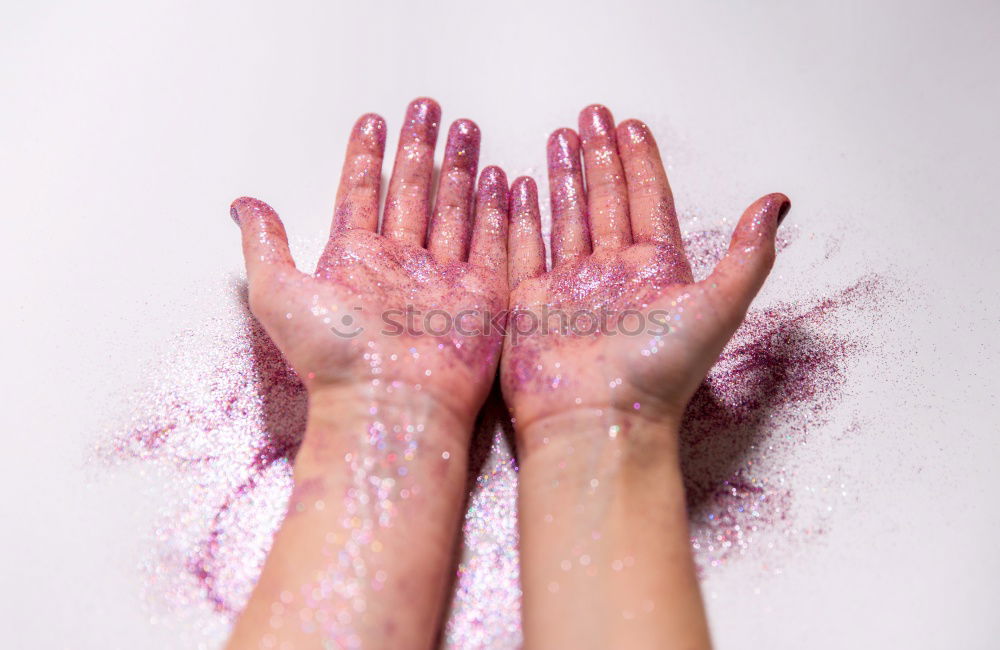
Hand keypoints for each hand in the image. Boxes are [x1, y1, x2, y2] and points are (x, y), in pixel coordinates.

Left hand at [227, 99, 509, 649]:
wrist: (391, 402)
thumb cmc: (333, 359)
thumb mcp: (278, 293)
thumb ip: (265, 244)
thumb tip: (242, 203)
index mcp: (354, 261)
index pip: (361, 194)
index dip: (365, 157)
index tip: (372, 122)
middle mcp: (400, 264)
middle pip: (411, 192)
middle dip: (418, 148)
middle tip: (426, 108)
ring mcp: (443, 278)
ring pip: (452, 208)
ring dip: (459, 168)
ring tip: (466, 129)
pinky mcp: (482, 295)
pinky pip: (492, 241)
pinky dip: (497, 209)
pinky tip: (500, 177)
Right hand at [502, 104, 787, 649]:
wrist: (598, 425)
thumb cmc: (659, 374)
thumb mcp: (716, 307)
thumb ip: (746, 254)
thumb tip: (778, 202)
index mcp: (656, 271)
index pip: (647, 201)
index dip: (640, 163)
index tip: (631, 126)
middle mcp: (613, 274)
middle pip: (606, 201)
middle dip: (599, 158)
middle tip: (591, 115)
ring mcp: (570, 287)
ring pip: (567, 217)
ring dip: (564, 178)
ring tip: (559, 138)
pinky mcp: (531, 304)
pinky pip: (525, 248)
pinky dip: (522, 217)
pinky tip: (519, 187)